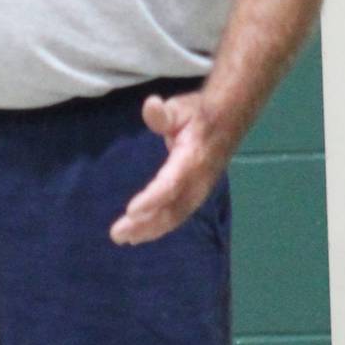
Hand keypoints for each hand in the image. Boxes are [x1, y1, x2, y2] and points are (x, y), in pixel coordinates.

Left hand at [110, 92, 229, 246]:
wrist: (226, 122)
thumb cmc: (196, 115)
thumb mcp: (179, 107)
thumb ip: (163, 113)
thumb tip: (151, 105)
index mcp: (192, 158)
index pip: (171, 183)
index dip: (152, 198)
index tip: (131, 211)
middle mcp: (198, 180)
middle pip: (172, 208)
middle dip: (146, 223)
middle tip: (118, 234)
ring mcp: (199, 191)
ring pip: (175, 217)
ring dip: (151, 230)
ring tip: (125, 238)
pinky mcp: (196, 196)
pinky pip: (178, 216)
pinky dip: (160, 228)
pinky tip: (141, 235)